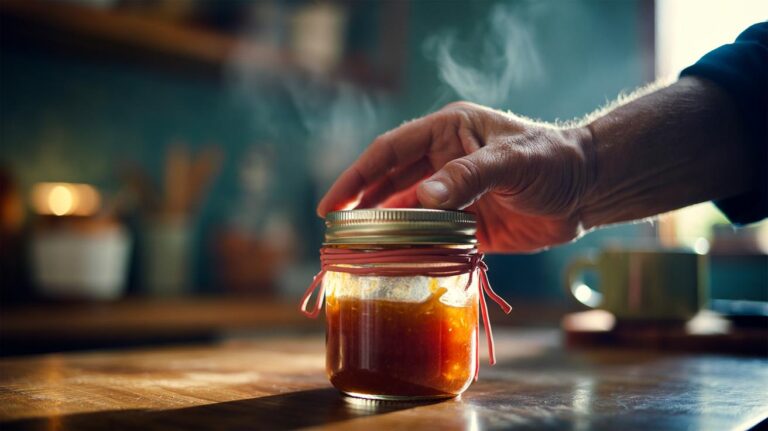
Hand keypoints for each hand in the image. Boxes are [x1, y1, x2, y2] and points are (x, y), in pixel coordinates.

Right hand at [317, 102, 593, 251]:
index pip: (389, 152)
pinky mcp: (468, 224)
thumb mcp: (512, 160)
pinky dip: (414, 249)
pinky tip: (397, 264)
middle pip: (390, 184)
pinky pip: (432, 237)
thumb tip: (422, 198)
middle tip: (335, 234)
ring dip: (386, 231)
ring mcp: (454, 195)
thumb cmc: (554, 160)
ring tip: (358, 253)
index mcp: (448, 132)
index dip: (356, 177)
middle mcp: (444, 162)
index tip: (331, 205)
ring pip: (408, 213)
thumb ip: (468, 176)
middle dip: (362, 207)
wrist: (589, 190)